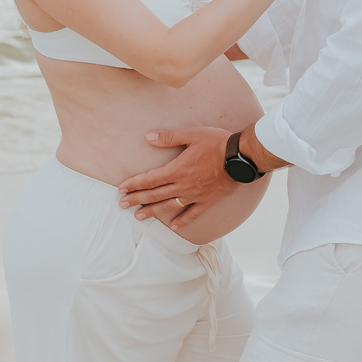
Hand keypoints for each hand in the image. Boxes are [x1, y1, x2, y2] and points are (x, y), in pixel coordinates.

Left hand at [117, 125, 235, 229]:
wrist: (240, 157)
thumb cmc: (216, 142)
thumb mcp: (192, 134)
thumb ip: (169, 138)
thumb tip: (148, 137)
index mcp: (177, 169)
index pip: (149, 179)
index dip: (134, 184)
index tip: (121, 189)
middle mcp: (183, 185)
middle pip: (154, 195)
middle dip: (136, 199)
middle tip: (121, 204)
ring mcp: (195, 195)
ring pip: (168, 206)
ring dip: (152, 211)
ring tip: (138, 216)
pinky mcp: (207, 201)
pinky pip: (192, 214)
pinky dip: (182, 221)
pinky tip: (173, 227)